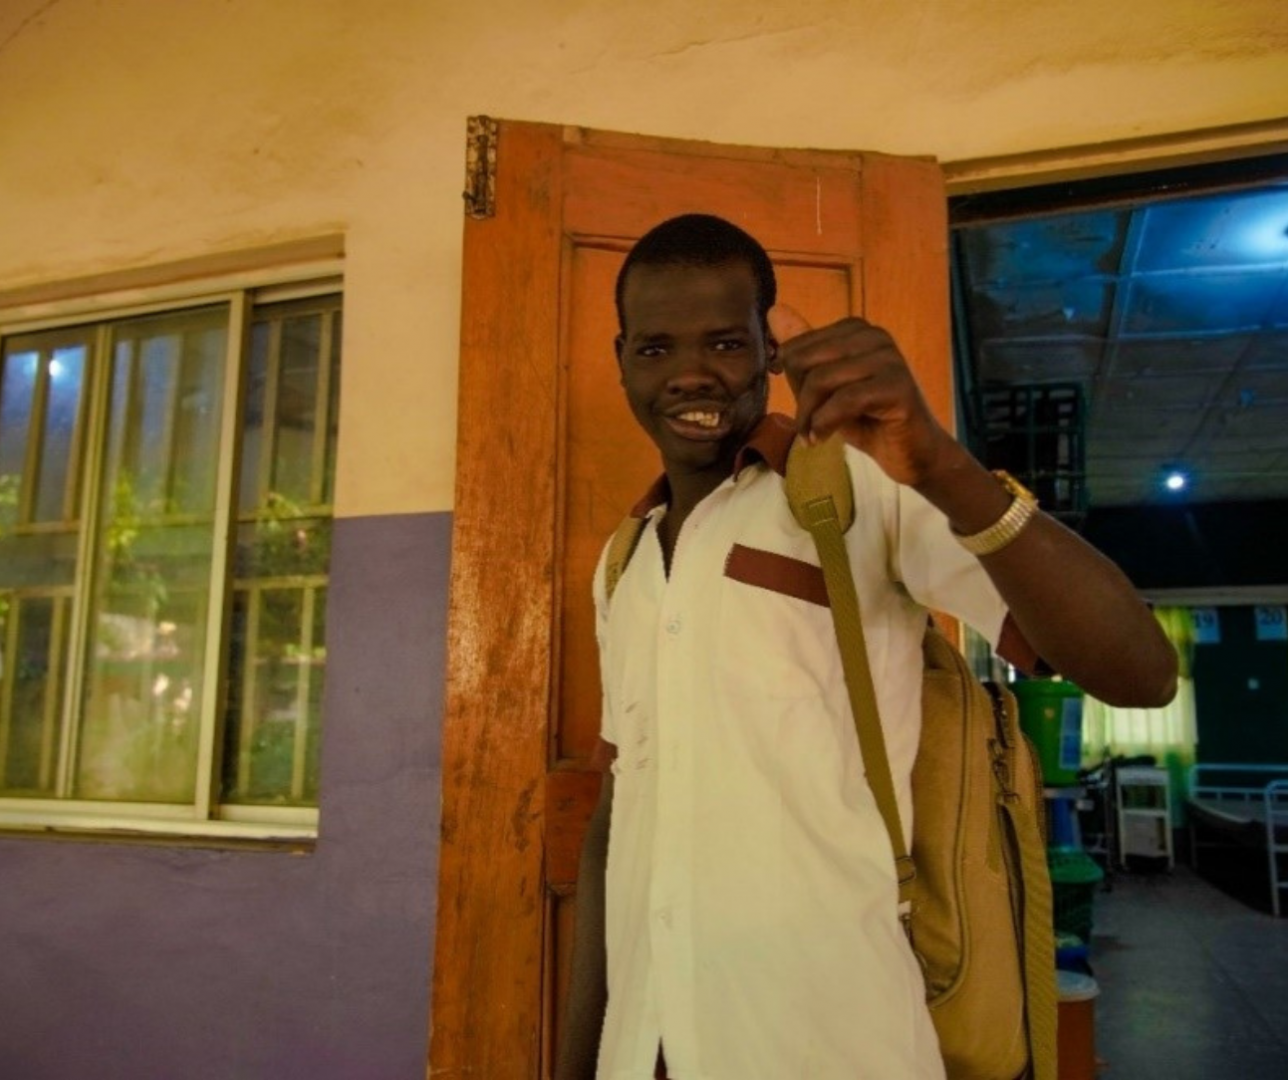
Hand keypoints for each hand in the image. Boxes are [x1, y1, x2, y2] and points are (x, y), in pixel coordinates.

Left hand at [768, 304, 956, 487]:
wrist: (912, 452)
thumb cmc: (867, 419)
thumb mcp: (825, 387)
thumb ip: (802, 352)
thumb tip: (774, 311)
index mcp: (855, 329)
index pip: (796, 348)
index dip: (794, 384)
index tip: (806, 408)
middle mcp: (874, 335)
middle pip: (804, 361)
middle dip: (800, 400)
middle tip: (808, 426)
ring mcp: (889, 357)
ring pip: (821, 380)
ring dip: (809, 418)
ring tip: (813, 437)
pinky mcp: (897, 385)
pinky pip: (845, 399)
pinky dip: (825, 423)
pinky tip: (822, 440)